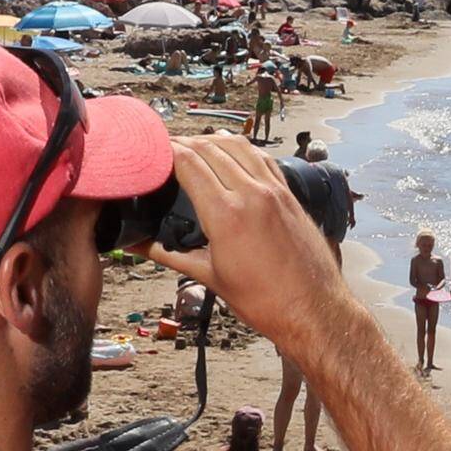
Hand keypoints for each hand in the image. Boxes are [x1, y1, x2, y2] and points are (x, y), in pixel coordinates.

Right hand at [152, 132, 351, 350]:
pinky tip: (232, 152)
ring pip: (239, 146)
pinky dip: (243, 149)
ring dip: (213, 140)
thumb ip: (169, 254)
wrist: (313, 310)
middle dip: (185, 142)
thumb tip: (137, 245)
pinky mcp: (289, 195)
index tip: (154, 150)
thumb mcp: (209, 277)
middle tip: (167, 146)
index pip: (189, 163)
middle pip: (211, 148)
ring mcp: (274, 191)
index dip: (167, 150)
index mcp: (226, 214)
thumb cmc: (265, 301)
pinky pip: (262, 158)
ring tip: (195, 144)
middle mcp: (252, 194)